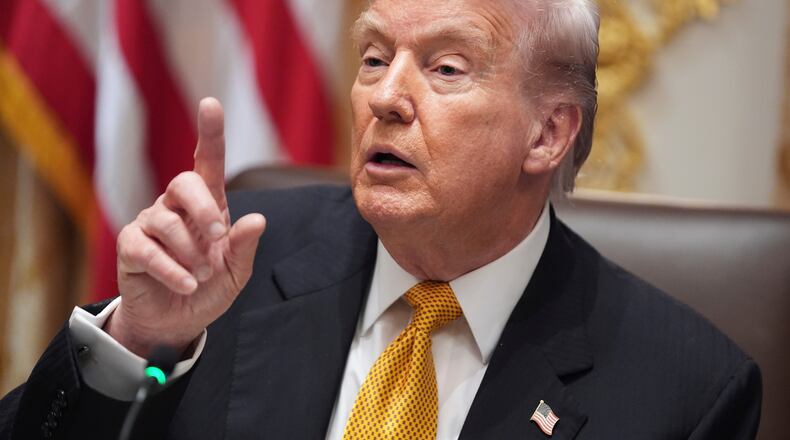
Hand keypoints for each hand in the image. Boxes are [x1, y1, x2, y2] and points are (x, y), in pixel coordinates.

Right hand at [106, 97, 265, 357]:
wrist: (177, 323)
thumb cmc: (209, 288)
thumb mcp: (235, 272)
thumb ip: (244, 247)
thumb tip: (258, 219)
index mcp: (208, 206)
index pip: (207, 162)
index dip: (210, 133)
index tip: (210, 104)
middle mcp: (176, 207)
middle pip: (184, 183)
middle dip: (203, 209)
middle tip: (218, 239)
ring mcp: (150, 224)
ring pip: (165, 220)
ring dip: (190, 252)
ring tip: (202, 276)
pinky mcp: (130, 247)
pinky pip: (146, 249)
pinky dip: (171, 269)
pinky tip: (186, 284)